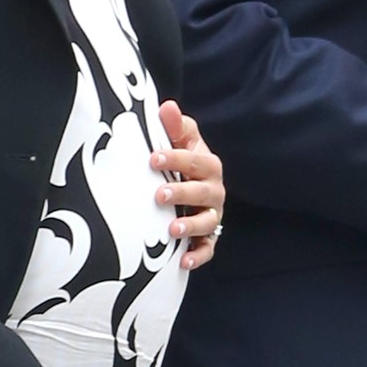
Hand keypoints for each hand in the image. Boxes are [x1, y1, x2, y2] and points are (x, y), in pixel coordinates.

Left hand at [151, 99, 224, 269]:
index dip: (174, 159)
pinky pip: (207, 248)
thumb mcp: (180, 139)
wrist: (194, 183)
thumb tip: (167, 105)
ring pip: (207, 222)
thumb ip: (174, 125)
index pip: (194, 160)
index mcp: (207, 164)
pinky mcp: (208, 237)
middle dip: (181, 193)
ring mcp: (212, 214)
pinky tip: (182, 261)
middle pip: (202, 192)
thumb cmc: (182, 159)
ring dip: (190, 226)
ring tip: (171, 230)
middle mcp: (214, 190)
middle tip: (159, 195)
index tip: (153, 158)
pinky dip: (197, 256)